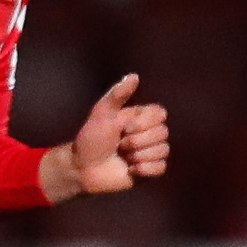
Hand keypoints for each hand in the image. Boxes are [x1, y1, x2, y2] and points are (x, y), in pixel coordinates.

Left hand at [46, 75, 168, 200]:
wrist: (83, 168)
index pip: (161, 114)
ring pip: (162, 151)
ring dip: (138, 156)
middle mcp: (148, 134)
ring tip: (123, 158)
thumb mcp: (102, 114)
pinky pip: (160, 168)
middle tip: (119, 145)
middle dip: (136, 141)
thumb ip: (117, 94)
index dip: (144, 123)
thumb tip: (134, 75)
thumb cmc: (91, 139)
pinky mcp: (150, 171)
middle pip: (163, 133)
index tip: (124, 127)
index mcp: (140, 118)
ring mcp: (150, 152)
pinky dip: (144, 170)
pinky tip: (130, 170)